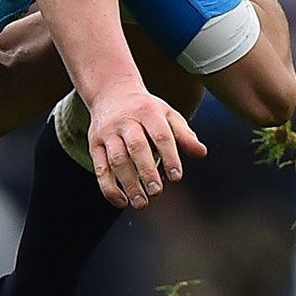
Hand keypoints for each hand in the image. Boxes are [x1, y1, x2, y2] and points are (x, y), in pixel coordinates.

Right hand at [86, 83, 205, 208]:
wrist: (110, 92)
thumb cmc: (146, 109)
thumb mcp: (167, 114)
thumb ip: (184, 134)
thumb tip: (201, 153)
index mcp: (148, 112)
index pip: (161, 135)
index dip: (170, 156)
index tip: (176, 177)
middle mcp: (126, 121)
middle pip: (136, 147)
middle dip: (146, 171)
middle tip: (157, 192)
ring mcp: (108, 133)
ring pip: (117, 159)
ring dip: (128, 183)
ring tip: (141, 203)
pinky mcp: (94, 144)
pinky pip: (100, 168)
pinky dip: (109, 187)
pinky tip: (122, 201)